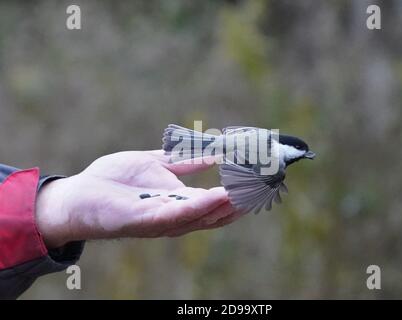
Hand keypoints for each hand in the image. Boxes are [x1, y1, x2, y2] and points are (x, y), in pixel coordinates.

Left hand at [36, 150, 242, 248]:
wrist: (80, 193)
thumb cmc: (116, 181)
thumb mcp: (158, 164)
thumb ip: (186, 162)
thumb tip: (215, 151)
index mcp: (179, 202)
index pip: (216, 202)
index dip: (239, 193)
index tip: (259, 179)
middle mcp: (175, 216)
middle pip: (214, 214)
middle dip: (240, 202)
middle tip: (264, 188)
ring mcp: (161, 220)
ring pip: (201, 216)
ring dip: (226, 205)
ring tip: (249, 191)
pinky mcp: (144, 220)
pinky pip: (176, 215)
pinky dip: (199, 206)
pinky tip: (218, 195)